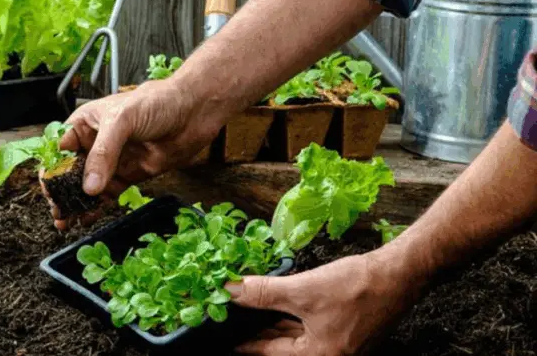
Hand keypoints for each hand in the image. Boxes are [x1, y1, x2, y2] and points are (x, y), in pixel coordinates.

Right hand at [47, 79, 221, 229]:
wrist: (194, 111)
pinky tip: (86, 218)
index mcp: (86, 123)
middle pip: (70, 172)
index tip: (49, 190)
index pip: (59, 149)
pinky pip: (108, 195)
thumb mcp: (122, 120)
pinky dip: (96, 208)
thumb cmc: (157, 102)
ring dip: (76, 204)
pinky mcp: (129, 175)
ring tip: (66, 221)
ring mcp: (113, 161)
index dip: (51, 170)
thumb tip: (89, 187)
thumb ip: (103, 153)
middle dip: (61, 192)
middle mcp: (95, 143)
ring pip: (87, 187)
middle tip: (57, 211)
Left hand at [226, 253, 419, 355]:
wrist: (400, 274)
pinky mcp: (343, 332)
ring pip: (295, 337)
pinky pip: (308, 329)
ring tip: (248, 311)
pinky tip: (275, 306)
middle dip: (257, 332)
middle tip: (231, 319)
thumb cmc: (358, 287)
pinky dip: (291, 318)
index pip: (268, 352)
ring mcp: (338, 347)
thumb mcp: (303, 290)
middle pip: (282, 347)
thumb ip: (264, 293)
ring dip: (273, 324)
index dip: (243, 342)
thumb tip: (231, 291)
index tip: (221, 335)